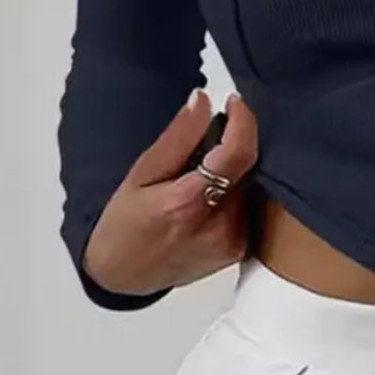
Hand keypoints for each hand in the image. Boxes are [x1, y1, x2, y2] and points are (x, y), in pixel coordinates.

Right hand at [83, 90, 258, 296]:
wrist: (124, 275)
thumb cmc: (125, 222)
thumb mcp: (140, 173)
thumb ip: (178, 137)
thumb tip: (204, 100)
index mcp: (187, 203)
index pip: (237, 153)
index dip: (243, 122)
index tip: (235, 103)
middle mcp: (217, 226)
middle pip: (247, 169)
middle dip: (233, 148)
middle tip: (205, 147)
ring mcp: (232, 242)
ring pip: (251, 188)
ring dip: (235, 173)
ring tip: (200, 180)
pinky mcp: (239, 251)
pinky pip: (249, 209)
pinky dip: (236, 195)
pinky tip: (211, 200)